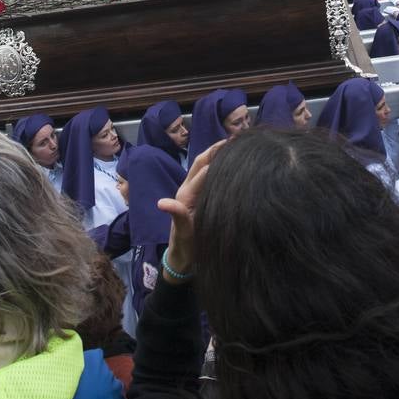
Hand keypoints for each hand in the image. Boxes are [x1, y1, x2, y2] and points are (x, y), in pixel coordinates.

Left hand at [158, 140, 221, 279]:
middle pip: (201, 162)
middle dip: (216, 148)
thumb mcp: (183, 233)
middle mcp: (188, 189)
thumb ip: (177, 216)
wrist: (181, 260)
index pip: (203, 169)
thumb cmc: (185, 248)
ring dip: (215, 153)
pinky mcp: (197, 197)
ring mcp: (192, 192)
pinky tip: (228, 164)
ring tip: (233, 143)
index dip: (217, 156)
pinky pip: (207, 176)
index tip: (235, 145)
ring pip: (203, 166)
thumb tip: (163, 202)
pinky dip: (216, 165)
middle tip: (235, 138)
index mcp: (186, 195)